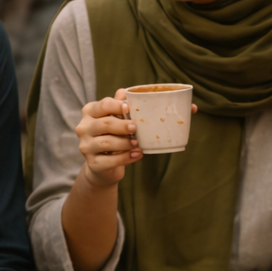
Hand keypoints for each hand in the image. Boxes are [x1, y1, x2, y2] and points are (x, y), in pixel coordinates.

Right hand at [76, 90, 199, 188]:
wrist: (104, 165)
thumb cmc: (118, 135)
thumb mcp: (125, 119)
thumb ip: (140, 106)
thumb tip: (188, 105)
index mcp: (91, 111)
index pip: (102, 104)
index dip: (116, 106)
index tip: (130, 109)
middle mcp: (83, 127)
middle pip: (104, 124)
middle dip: (122, 126)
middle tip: (136, 128)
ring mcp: (85, 146)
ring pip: (106, 142)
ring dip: (125, 143)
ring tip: (138, 143)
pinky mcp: (92, 163)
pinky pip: (110, 160)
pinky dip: (126, 158)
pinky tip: (138, 155)